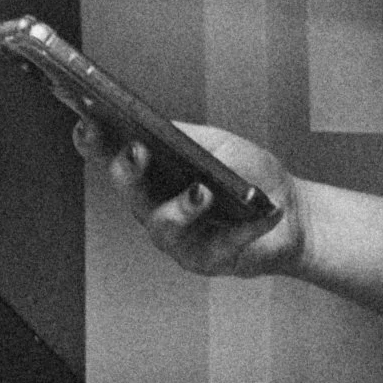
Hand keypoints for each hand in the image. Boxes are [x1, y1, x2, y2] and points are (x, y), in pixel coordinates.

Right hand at [75, 118, 302, 279]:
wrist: (295, 212)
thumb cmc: (250, 176)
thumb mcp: (217, 144)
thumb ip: (184, 135)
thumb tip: (149, 122)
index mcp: (151, 177)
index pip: (112, 159)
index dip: (94, 145)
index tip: (87, 125)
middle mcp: (154, 209)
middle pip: (130, 193)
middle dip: (128, 172)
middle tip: (137, 151)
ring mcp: (178, 239)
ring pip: (163, 226)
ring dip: (180, 208)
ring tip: (203, 193)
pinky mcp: (208, 261)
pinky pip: (222, 245)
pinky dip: (246, 228)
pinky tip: (266, 212)